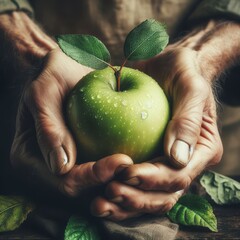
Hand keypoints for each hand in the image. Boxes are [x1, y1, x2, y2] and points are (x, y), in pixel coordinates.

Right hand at [10, 49, 132, 195]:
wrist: (65, 67)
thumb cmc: (51, 75)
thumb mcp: (42, 92)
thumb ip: (48, 128)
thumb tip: (61, 167)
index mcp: (31, 158)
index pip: (63, 180)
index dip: (92, 177)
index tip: (122, 161)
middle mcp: (49, 167)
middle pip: (82, 189)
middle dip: (110, 181)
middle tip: (138, 166)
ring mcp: (68, 162)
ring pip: (96, 184)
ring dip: (120, 178)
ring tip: (144, 165)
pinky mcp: (85, 154)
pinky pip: (103, 167)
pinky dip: (121, 167)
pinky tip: (140, 157)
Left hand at [90, 22, 225, 219]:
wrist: (168, 68)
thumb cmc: (183, 74)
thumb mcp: (191, 88)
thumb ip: (188, 120)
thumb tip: (178, 159)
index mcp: (200, 151)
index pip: (178, 176)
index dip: (153, 180)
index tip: (126, 172)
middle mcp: (183, 164)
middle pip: (162, 195)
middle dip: (136, 198)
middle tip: (109, 191)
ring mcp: (164, 165)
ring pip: (147, 197)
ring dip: (124, 204)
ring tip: (99, 202)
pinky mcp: (146, 160)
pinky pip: (133, 183)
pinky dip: (118, 191)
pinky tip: (96, 192)